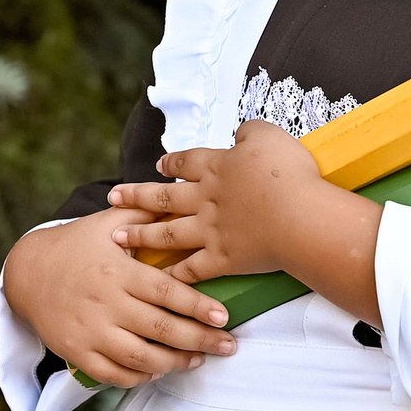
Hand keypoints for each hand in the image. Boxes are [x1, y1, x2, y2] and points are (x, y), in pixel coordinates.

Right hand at [2, 209, 238, 387]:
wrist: (27, 273)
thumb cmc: (76, 245)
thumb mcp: (107, 224)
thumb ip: (145, 217)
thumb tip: (181, 203)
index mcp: (117, 272)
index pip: (165, 292)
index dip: (197, 306)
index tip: (223, 317)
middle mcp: (105, 304)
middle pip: (160, 329)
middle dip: (199, 341)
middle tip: (227, 345)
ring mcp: (90, 331)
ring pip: (140, 358)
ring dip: (174, 363)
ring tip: (198, 359)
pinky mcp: (76, 352)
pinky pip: (113, 374)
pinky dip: (139, 377)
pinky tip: (158, 371)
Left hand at [104, 120, 331, 283]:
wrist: (298, 217)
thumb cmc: (288, 174)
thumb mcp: (268, 136)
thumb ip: (250, 132)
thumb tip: (239, 134)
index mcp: (217, 168)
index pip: (186, 162)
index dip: (171, 163)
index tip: (158, 166)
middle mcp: (205, 199)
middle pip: (163, 197)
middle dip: (136, 196)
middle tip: (113, 197)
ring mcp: (210, 231)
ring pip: (166, 233)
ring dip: (140, 235)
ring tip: (118, 237)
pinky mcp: (222, 260)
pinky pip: (190, 270)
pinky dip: (173, 276)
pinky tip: (158, 279)